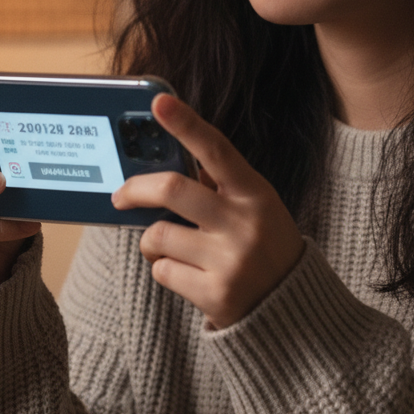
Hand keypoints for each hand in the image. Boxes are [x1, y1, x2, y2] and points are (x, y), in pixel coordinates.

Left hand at [112, 94, 305, 328]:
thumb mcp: (255, 209)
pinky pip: (163, 271)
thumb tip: (161, 170)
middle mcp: (244, 222)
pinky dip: (165, 270)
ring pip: (158, 236)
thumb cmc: (265, 247)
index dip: (186, 123)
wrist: (292, 311)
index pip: (216, 149)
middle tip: (120, 197)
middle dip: (135, 190)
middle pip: (171, 190)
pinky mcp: (216, 293)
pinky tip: (190, 275)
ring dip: (152, 242)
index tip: (159, 103)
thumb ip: (217, 188)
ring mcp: (230, 259)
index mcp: (254, 192)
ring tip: (172, 248)